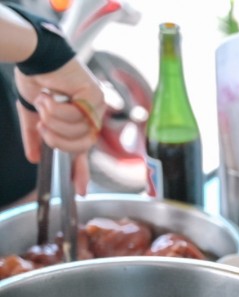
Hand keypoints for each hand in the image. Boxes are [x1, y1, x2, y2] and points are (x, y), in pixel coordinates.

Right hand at [14, 56, 104, 194]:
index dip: (81, 172)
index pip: (84, 151)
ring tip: (44, 102)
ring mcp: (96, 105)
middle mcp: (92, 116)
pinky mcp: (94, 94)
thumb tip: (33, 159)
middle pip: (81, 145)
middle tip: (43, 126)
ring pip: (77, 130)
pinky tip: (49, 93)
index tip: (79, 190)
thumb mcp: (33, 114)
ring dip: (53, 119)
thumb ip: (36, 137)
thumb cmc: (36, 79)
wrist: (34, 56)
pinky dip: (55, 107)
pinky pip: (75, 115)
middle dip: (58, 139)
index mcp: (80, 122)